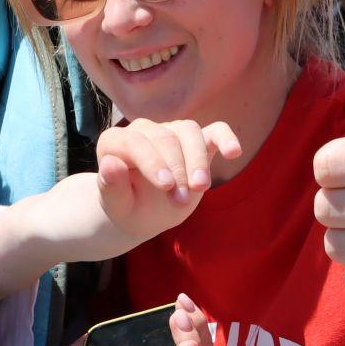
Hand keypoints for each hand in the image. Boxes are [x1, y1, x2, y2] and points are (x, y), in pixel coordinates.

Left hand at [94, 119, 242, 244]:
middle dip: (177, 169)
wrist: (141, 214)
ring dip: (198, 160)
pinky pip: (214, 131)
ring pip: (189, 131)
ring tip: (201, 188)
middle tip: (181, 201)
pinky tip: (234, 152)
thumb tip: (110, 164)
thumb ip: (111, 187)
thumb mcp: (116, 206)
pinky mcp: (195, 141)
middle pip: (165, 138)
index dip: (152, 161)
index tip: (166, 186)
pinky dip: (225, 138)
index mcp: (116, 142)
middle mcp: (144, 131)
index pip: (134, 142)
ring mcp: (170, 133)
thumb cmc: (126, 208)